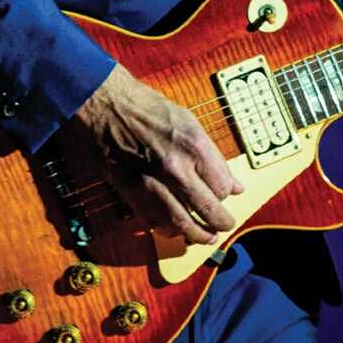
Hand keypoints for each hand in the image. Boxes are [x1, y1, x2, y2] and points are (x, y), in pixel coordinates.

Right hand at [69, 66, 244, 244]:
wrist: (107, 105)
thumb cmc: (148, 109)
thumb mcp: (189, 123)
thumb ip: (213, 157)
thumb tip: (235, 185)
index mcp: (194, 146)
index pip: (223, 186)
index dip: (227, 194)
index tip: (227, 196)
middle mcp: (175, 167)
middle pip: (207, 209)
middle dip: (220, 223)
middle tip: (224, 226)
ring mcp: (151, 181)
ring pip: (181, 222)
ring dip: (197, 235)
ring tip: (206, 238)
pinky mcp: (130, 191)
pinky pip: (154, 219)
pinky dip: (168, 228)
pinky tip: (176, 228)